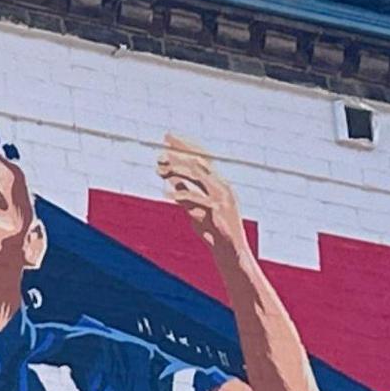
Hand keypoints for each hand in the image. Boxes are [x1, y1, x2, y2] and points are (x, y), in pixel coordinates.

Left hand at [156, 133, 247, 250]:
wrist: (230, 252)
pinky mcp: (218, 209)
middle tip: (161, 149)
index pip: (201, 158)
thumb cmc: (214, 232)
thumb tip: (173, 182)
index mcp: (218, 183)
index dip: (184, 147)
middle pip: (199, 162)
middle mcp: (222, 186)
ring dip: (177, 170)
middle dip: (180, 153)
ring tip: (159, 168)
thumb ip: (186, 195)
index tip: (167, 138)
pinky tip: (166, 193)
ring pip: (198, 176)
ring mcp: (222, 196)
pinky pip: (196, 198)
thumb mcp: (195, 210)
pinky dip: (180, 194)